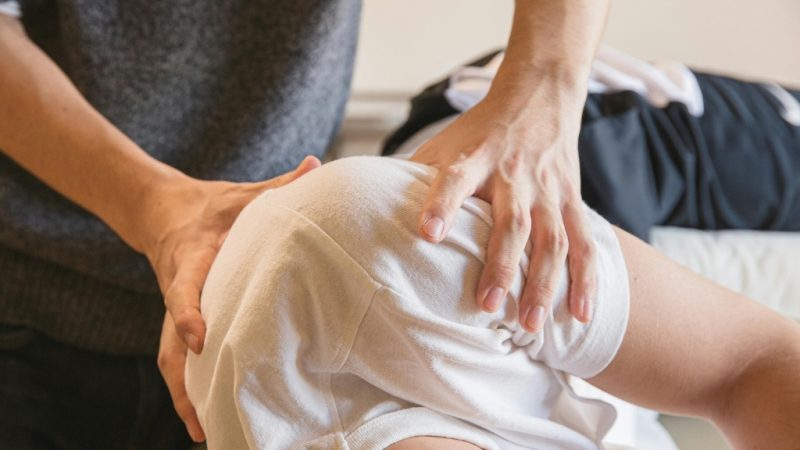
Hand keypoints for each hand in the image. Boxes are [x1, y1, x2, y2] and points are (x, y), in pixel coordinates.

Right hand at [150, 155, 320, 440]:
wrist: (162, 211)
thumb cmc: (212, 205)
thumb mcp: (242, 193)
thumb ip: (278, 185)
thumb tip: (316, 165)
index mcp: (191, 257)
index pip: (183, 287)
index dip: (186, 313)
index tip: (198, 339)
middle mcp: (177, 289)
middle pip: (169, 341)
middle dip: (183, 379)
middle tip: (201, 415)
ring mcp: (173, 309)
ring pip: (169, 358)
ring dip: (183, 393)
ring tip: (203, 430)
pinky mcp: (177, 320)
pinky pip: (176, 357)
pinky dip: (187, 386)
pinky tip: (204, 412)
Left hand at [410, 90, 595, 332]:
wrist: (538, 96)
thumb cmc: (479, 130)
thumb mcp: (444, 143)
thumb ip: (413, 177)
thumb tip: (366, 211)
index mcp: (474, 158)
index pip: (454, 180)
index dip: (441, 205)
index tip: (428, 234)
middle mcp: (513, 175)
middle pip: (511, 223)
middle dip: (500, 266)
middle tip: (485, 305)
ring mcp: (547, 190)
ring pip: (551, 240)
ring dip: (542, 284)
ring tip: (528, 325)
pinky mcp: (571, 200)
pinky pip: (584, 243)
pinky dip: (585, 280)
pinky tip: (581, 315)